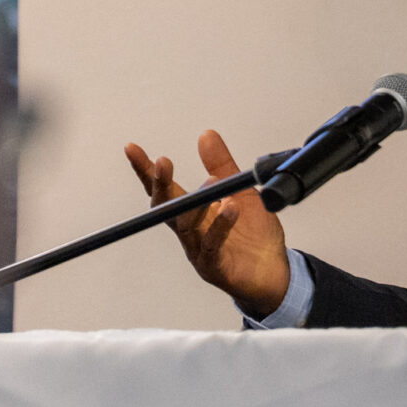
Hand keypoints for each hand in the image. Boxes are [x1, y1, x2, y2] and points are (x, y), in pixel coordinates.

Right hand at [123, 130, 291, 317]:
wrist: (274, 271)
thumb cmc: (253, 235)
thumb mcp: (240, 192)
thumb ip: (222, 165)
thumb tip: (205, 134)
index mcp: (192, 212)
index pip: (164, 189)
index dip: (146, 170)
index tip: (131, 148)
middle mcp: (189, 231)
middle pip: (165, 208)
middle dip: (160, 184)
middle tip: (163, 162)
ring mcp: (199, 251)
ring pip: (186, 226)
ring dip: (196, 204)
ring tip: (213, 182)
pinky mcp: (215, 267)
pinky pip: (213, 246)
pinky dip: (221, 226)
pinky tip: (231, 208)